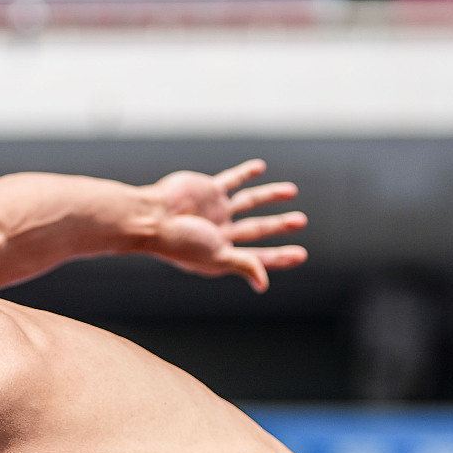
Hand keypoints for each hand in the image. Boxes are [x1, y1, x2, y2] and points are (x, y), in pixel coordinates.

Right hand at [138, 160, 308, 292]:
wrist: (152, 216)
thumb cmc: (179, 242)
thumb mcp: (216, 256)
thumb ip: (243, 265)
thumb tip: (264, 284)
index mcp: (221, 254)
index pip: (257, 256)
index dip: (280, 256)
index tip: (301, 254)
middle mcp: (220, 232)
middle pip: (257, 229)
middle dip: (279, 225)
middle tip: (300, 220)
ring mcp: (215, 210)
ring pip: (249, 202)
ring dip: (269, 196)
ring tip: (292, 191)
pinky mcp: (208, 191)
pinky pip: (231, 180)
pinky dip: (246, 173)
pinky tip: (260, 168)